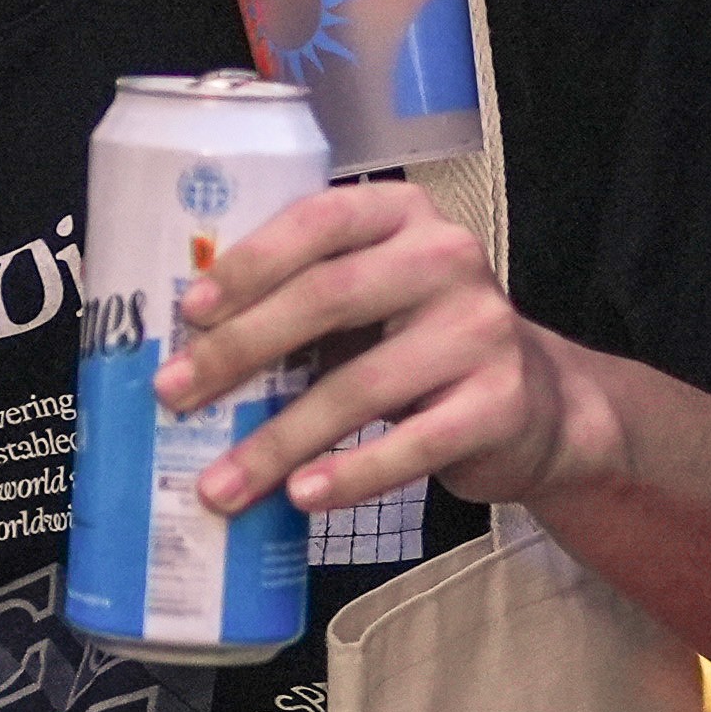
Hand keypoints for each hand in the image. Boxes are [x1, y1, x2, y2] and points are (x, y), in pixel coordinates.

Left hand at [162, 178, 590, 513]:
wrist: (536, 404)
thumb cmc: (419, 345)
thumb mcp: (370, 299)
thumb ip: (301, 299)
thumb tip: (185, 351)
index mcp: (401, 215)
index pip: (318, 220)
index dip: (250, 263)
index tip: (189, 313)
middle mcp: (447, 257)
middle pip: (327, 298)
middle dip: (239, 350)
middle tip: (174, 396)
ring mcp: (480, 330)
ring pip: (359, 386)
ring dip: (278, 440)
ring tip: (220, 484)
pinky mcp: (499, 403)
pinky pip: (410, 445)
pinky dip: (350, 475)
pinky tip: (301, 496)